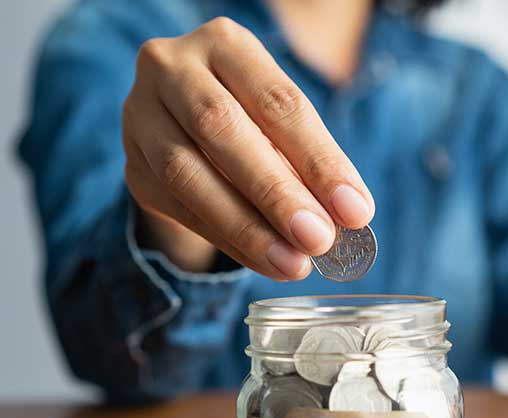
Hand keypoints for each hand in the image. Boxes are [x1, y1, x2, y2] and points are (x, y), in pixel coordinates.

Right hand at [122, 17, 373, 278]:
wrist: (187, 126)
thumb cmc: (255, 119)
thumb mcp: (286, 125)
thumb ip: (312, 162)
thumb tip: (350, 214)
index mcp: (226, 44)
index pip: (278, 103)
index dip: (319, 160)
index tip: (355, 210)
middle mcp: (172, 68)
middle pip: (223, 129)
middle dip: (276, 193)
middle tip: (319, 239)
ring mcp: (141, 115)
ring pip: (188, 173)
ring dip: (247, 227)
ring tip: (293, 263)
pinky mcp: (133, 165)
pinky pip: (179, 208)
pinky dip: (228, 240)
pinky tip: (265, 261)